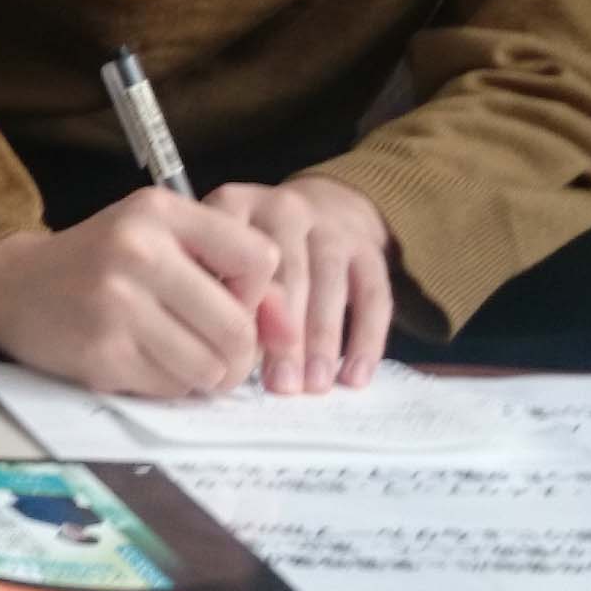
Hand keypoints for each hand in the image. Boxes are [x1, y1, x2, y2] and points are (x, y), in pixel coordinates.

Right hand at [0, 189, 284, 399]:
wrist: (12, 285)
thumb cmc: (99, 262)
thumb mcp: (160, 240)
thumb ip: (227, 271)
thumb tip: (287, 327)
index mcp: (159, 212)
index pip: (260, 259)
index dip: (257, 294)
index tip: (232, 301)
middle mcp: (138, 252)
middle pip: (238, 328)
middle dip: (238, 354)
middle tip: (218, 353)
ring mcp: (117, 306)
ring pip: (209, 367)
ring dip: (203, 375)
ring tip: (178, 358)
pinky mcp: (101, 355)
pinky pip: (171, 389)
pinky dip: (167, 386)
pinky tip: (142, 362)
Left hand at [202, 176, 395, 392]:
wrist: (322, 206)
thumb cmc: (251, 247)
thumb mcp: (218, 249)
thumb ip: (217, 289)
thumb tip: (225, 349)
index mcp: (236, 204)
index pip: (237, 255)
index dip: (241, 305)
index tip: (235, 350)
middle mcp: (285, 208)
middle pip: (288, 275)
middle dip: (285, 336)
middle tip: (281, 385)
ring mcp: (331, 226)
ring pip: (330, 285)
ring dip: (323, 341)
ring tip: (314, 386)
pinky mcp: (369, 248)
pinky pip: (373, 296)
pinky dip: (366, 340)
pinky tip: (355, 377)